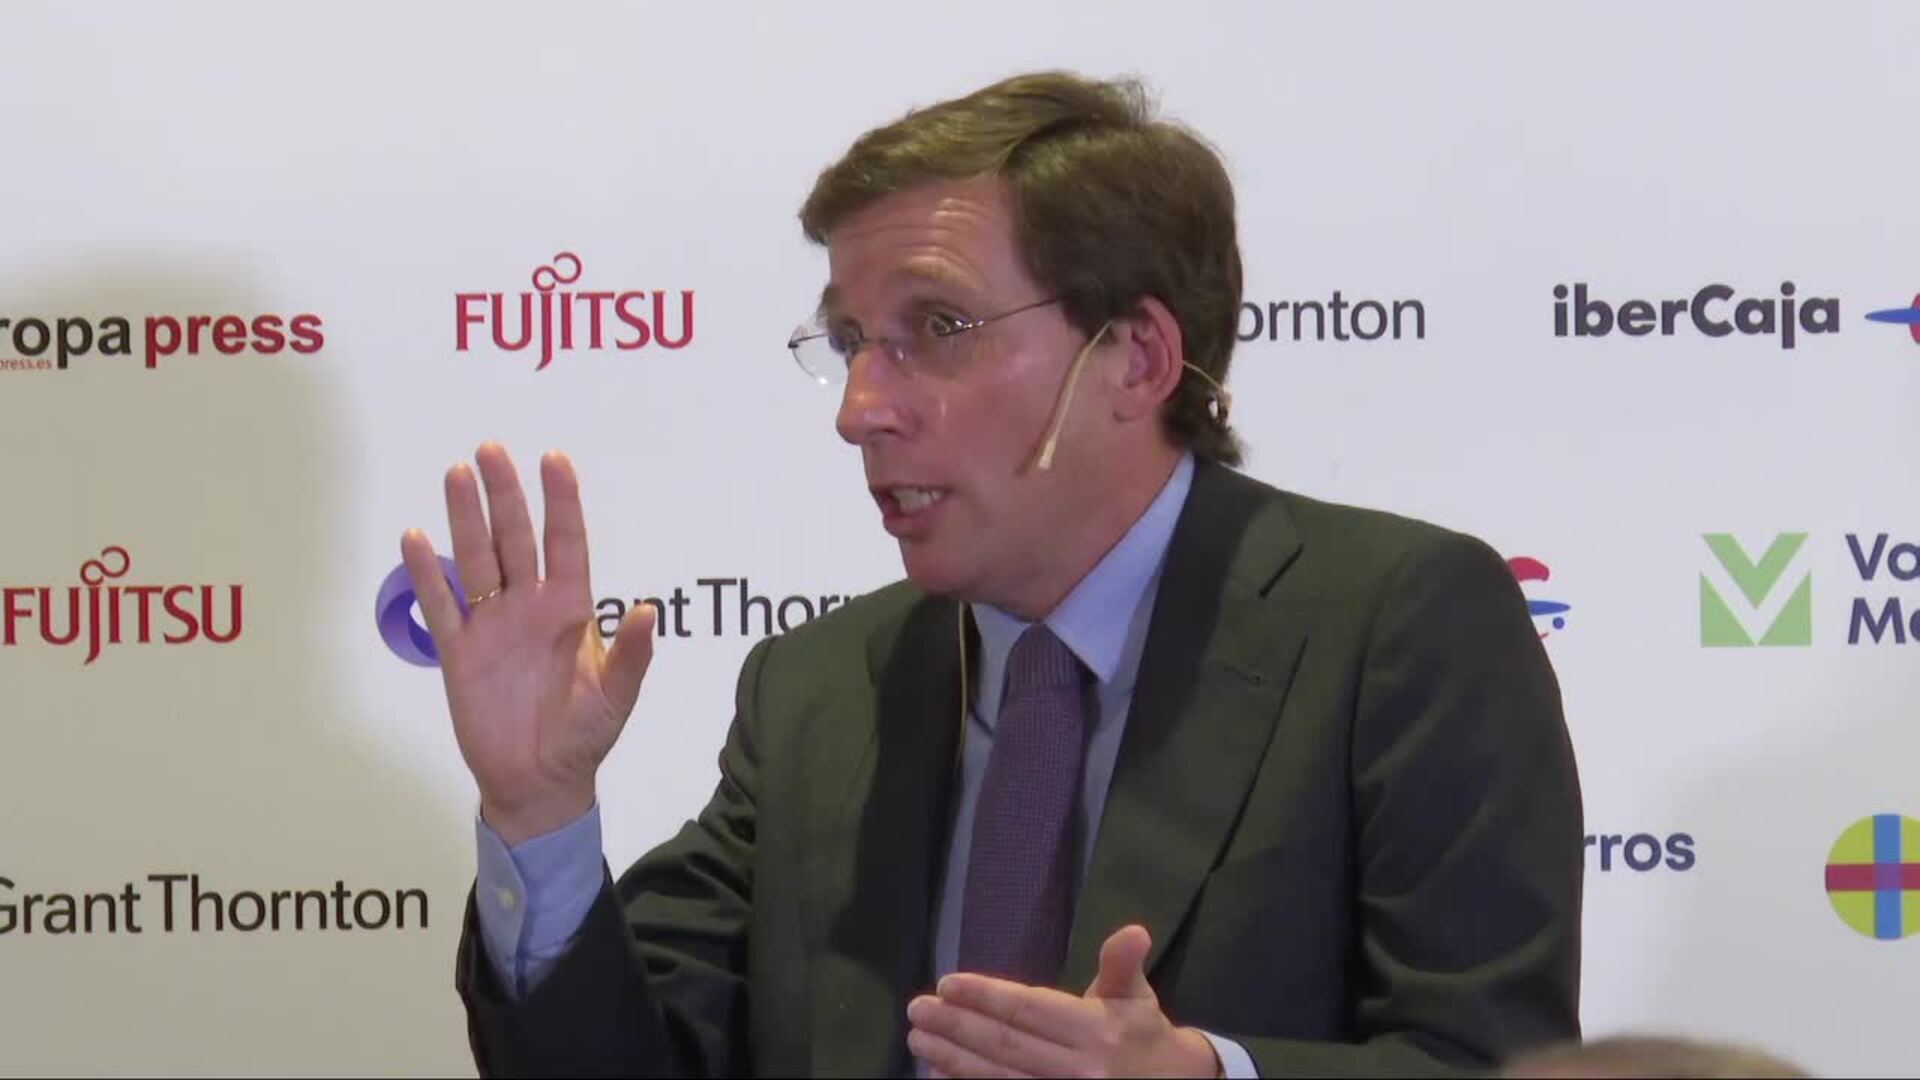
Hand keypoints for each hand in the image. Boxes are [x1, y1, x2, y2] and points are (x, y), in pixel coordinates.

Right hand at [401, 443, 656, 844]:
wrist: (540, 781)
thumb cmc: (585, 735)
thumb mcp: (617, 696)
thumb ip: (632, 654)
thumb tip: (649, 610)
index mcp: (571, 609)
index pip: (566, 543)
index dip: (561, 502)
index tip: (554, 458)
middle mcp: (530, 606)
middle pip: (515, 539)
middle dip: (505, 494)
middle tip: (491, 449)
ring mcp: (492, 625)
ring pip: (476, 560)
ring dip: (466, 518)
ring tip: (456, 473)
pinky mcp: (460, 652)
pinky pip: (442, 605)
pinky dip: (427, 573)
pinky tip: (416, 538)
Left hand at [906, 925, 1221, 1078]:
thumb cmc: (1141, 1034)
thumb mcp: (1136, 994)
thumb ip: (1123, 963)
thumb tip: (1134, 931)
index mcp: (1098, 1030)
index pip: (1030, 1009)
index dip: (986, 996)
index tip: (946, 984)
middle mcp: (1079, 1068)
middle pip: (1007, 1044)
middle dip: (957, 1026)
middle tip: (917, 1010)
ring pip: (999, 1076)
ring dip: (953, 1058)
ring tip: (919, 1040)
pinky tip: (940, 1073)